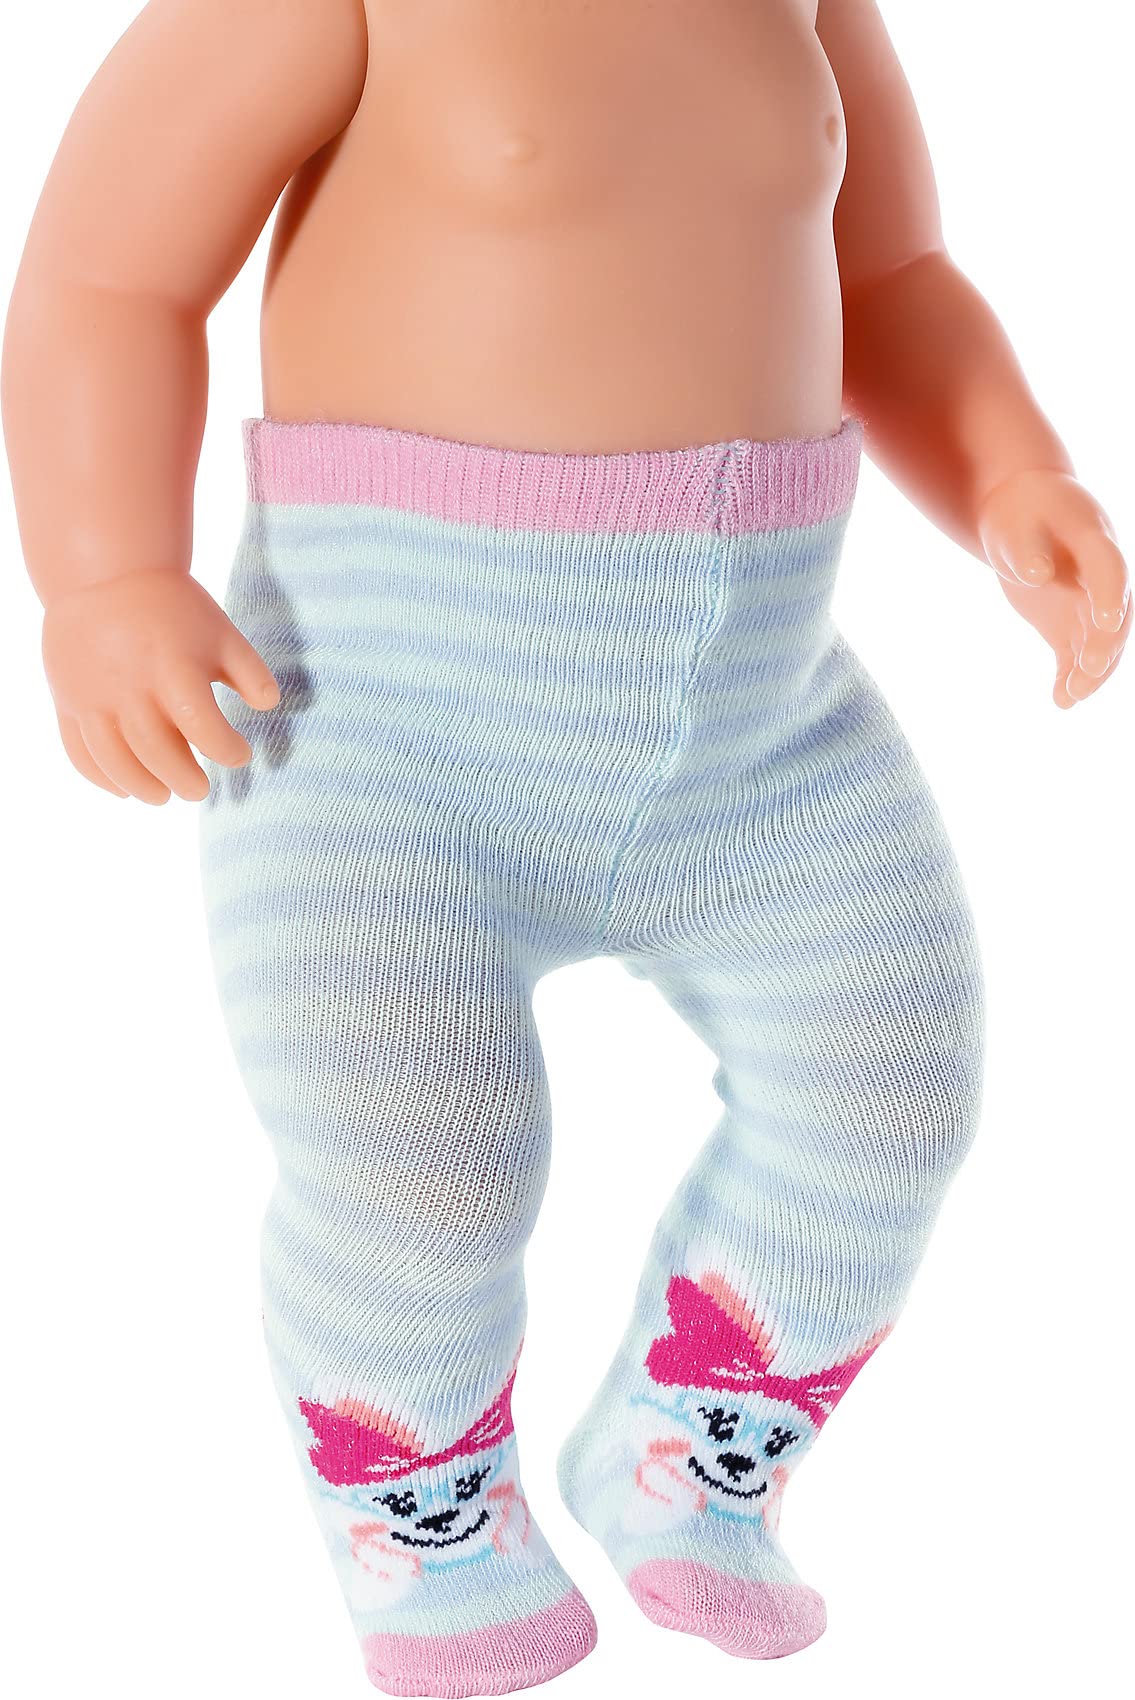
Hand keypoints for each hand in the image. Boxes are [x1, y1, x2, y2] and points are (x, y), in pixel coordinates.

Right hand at [41, 569, 279, 802]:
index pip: (204, 728)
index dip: (228, 750)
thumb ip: (251, 672)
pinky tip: (124, 789)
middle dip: (185, 780)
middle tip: (201, 789)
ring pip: (115, 760)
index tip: (240, 753)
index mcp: (174, 668)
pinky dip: (100, 777)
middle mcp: (130, 687)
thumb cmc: (175, 609)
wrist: (105, 576)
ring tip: (163, 796)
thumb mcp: (223, 633)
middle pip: (157, 753)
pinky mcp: (68, 700)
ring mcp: (93, 696)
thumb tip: (269, 707)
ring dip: (142, 787)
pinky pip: (79, 751)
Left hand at [977, 469, 1129, 707]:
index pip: (1109, 568)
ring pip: (1100, 641)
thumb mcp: (1015, 526)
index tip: (1106, 619)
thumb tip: (1038, 574)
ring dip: (1091, 670)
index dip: (1110, 593)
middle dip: (1105, 643)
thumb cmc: (1020, 516)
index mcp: (1094, 540)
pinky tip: (1060, 701)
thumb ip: (1027, 550)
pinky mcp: (1072, 624)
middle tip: (1089, 669)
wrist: (1022, 518)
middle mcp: (1101, 576)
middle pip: (1114, 613)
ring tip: (1070, 696)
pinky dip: (1070, 676)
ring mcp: (1089, 602)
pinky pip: (1076, 654)